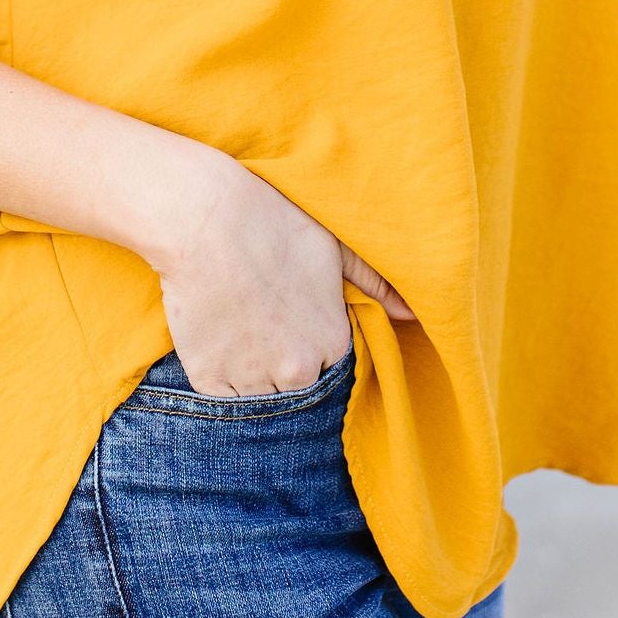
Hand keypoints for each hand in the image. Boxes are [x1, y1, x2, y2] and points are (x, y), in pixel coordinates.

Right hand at [154, 149, 413, 396]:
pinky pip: (219, 399)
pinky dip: (219, 376)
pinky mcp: (209, 377)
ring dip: (250, 376)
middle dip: (281, 367)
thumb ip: (374, 283)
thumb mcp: (333, 247)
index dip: (308, 346)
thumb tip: (411, 314)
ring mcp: (252, 378)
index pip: (329, 369)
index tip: (289, 322)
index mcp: (332, 343)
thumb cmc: (272, 222)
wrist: (205, 217)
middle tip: (259, 328)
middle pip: (294, 390)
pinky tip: (216, 339)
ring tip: (237, 331)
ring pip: (257, 399)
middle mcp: (297, 371)